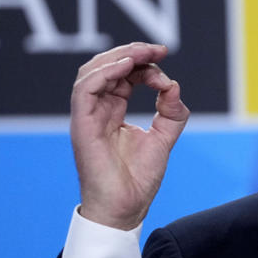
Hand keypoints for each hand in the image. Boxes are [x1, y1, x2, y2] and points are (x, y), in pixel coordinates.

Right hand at [70, 42, 189, 229]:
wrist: (126, 209)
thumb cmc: (139, 179)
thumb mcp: (164, 138)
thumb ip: (171, 113)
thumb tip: (174, 85)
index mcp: (113, 111)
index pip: (124, 75)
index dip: (145, 63)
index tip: (167, 61)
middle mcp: (98, 110)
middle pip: (107, 67)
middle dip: (133, 51)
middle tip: (158, 48)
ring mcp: (88, 117)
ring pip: (92, 72)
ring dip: (119, 56)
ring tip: (144, 53)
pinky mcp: (82, 126)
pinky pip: (85, 90)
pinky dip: (105, 73)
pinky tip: (127, 66)